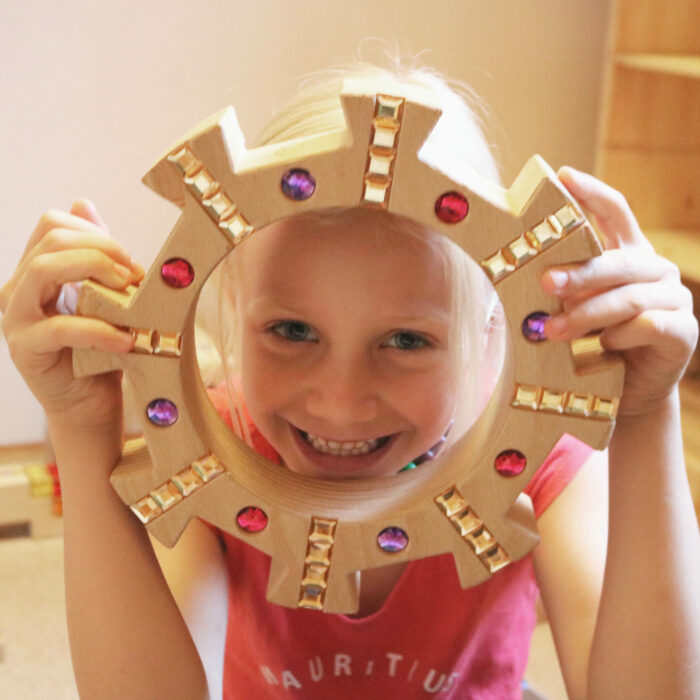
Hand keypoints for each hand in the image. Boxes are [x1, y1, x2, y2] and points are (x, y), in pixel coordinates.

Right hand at [0, 200, 142, 430]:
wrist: (91, 405)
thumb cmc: (102, 351)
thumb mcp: (105, 298)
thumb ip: (96, 257)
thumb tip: (83, 203)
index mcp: (35, 272)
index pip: (52, 224)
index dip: (96, 234)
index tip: (129, 261)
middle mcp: (18, 289)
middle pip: (50, 239)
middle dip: (101, 248)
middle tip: (135, 273)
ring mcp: (17, 318)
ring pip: (45, 268)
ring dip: (95, 271)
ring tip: (130, 293)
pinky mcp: (27, 350)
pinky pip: (61, 327)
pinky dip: (100, 330)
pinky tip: (126, 341)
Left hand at [541, 167, 697, 418]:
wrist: (625, 393)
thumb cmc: (591, 345)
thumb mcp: (573, 310)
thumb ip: (562, 289)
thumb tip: (528, 275)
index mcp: (628, 255)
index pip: (616, 212)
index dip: (592, 193)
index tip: (563, 176)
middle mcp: (654, 270)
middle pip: (618, 260)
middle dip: (579, 273)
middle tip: (545, 284)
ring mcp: (674, 300)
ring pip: (628, 297)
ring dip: (588, 314)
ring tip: (552, 331)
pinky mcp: (683, 332)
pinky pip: (650, 326)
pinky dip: (622, 335)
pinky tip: (603, 347)